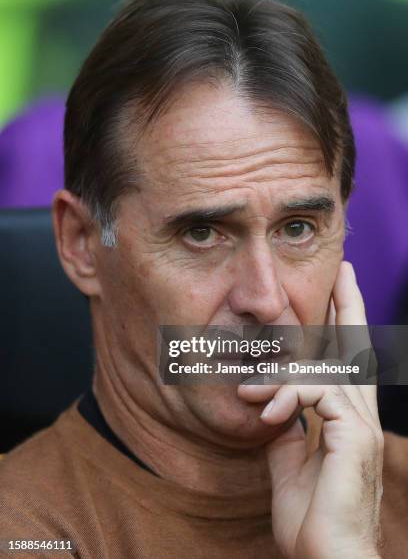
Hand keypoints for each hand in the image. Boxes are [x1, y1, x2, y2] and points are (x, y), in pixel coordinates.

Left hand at [237, 262, 383, 558]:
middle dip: (348, 306)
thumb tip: (273, 403)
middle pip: (357, 348)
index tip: (338, 294)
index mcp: (347, 418)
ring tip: (248, 389)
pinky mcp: (354, 436)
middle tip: (343, 271)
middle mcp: (362, 414)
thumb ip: (285, 426)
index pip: (349, 362)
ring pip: (326, 368)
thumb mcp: (288, 461)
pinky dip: (287, 396)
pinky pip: (317, 393)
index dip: (345, 325)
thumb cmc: (311, 516)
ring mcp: (362, 425)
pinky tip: (265, 413)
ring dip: (281, 373)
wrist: (328, 558)